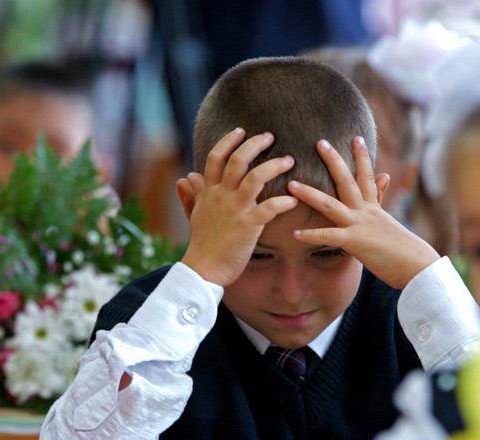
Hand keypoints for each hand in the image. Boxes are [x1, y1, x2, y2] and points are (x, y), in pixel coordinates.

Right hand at [179, 128, 297, 286]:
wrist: (203, 269)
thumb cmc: (202, 244)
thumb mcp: (194, 214)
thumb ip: (192, 194)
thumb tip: (185, 178)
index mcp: (209, 192)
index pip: (216, 157)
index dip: (228, 140)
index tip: (241, 130)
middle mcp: (221, 195)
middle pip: (237, 160)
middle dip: (255, 144)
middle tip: (270, 136)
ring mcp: (235, 209)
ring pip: (256, 177)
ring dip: (275, 166)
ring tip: (289, 161)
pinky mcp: (248, 225)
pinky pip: (270, 207)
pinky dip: (284, 201)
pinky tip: (294, 200)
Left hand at [287, 136, 438, 288]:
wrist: (416, 266)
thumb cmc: (403, 248)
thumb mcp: (389, 220)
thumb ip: (381, 197)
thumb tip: (385, 175)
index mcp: (373, 207)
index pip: (367, 176)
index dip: (362, 156)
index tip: (356, 137)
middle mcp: (365, 211)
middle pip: (347, 181)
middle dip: (333, 161)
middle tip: (320, 142)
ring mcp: (359, 225)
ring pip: (331, 205)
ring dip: (310, 194)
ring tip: (291, 185)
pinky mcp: (355, 242)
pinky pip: (329, 237)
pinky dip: (311, 235)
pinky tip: (295, 233)